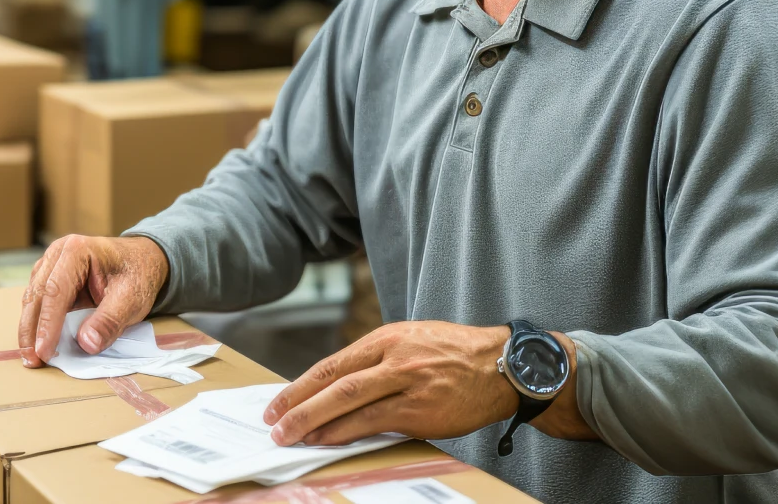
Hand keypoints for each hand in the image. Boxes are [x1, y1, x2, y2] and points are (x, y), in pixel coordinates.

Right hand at [18, 235, 169, 366]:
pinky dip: (37, 323)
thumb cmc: (137, 275)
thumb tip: (86, 344)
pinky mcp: (50, 277)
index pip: (55, 291)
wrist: (143, 260)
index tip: (44, 352)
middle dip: (31, 330)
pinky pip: (39, 301)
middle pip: (37, 294)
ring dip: (30, 328)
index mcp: (77, 251)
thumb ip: (109, 322)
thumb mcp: (131, 299)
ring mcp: (51, 264)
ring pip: (33, 298)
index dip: (48, 324)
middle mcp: (58, 254)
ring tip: (32, 357)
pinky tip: (39, 342)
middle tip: (32, 360)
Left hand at [262, 322, 594, 446]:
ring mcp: (408, 383)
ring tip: (292, 436)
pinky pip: (376, 423)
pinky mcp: (423, 410)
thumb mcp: (411, 341)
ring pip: (350, 402)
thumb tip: (335, 387)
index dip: (300, 385)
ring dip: (315, 422)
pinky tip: (328, 440)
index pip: (332, 364)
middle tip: (274, 423)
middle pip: (334, 382)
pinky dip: (347, 432)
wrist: (503, 365)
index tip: (277, 402)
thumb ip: (376, 361)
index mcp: (386, 338)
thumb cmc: (455, 354)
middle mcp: (394, 357)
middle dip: (298, 405)